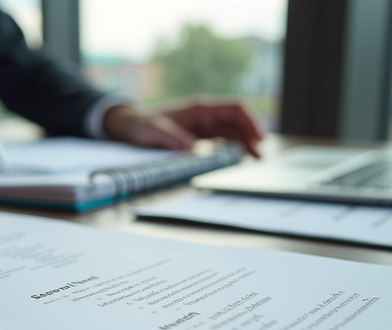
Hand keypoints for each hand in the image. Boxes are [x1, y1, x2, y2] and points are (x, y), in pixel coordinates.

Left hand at [102, 98, 262, 157]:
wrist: (133, 126)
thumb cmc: (144, 125)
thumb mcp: (155, 132)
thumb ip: (173, 139)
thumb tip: (192, 150)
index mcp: (201, 108)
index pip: (235, 108)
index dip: (251, 121)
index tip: (259, 138)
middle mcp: (207, 114)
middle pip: (239, 119)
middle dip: (252, 134)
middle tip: (259, 155)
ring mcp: (206, 124)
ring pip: (234, 130)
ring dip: (246, 142)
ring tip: (255, 159)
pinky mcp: (202, 134)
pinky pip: (224, 138)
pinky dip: (234, 147)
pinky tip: (239, 158)